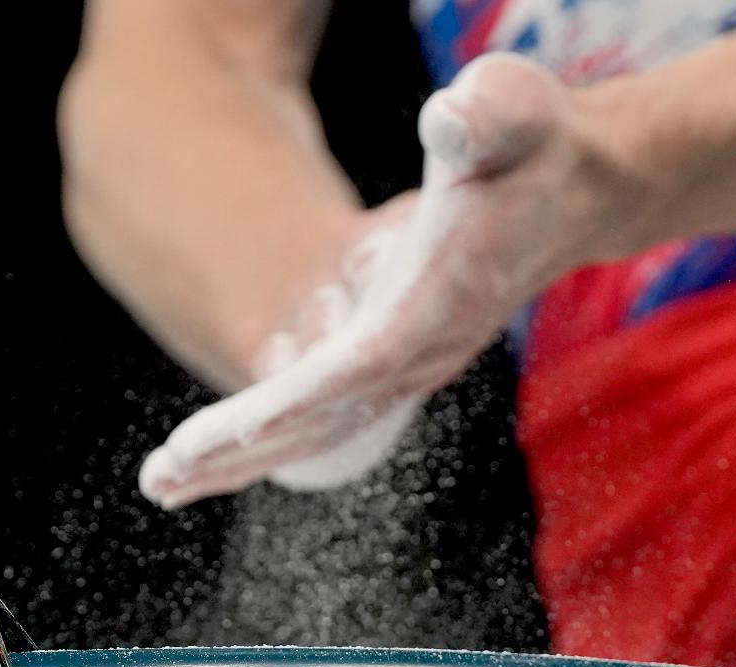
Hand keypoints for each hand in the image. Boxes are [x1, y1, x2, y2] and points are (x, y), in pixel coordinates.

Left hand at [138, 53, 644, 508]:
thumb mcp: (513, 113)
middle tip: (159, 480)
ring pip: (317, 431)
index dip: (287, 405)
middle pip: (322, 420)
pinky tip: (213, 457)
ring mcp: (410, 365)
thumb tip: (456, 117)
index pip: (354, 368)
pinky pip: (324, 417)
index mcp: (436, 302)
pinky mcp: (398, 362)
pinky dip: (268, 440)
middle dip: (238, 452)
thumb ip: (491, 115)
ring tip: (163, 484)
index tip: (223, 435)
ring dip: (239, 459)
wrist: (576, 190)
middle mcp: (422, 350)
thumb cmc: (533, 148)